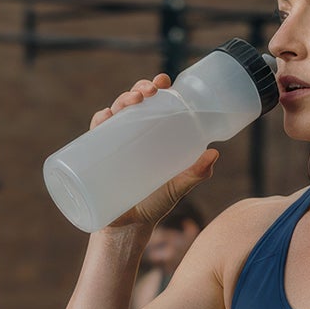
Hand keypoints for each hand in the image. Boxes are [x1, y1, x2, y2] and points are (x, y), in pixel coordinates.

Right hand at [89, 75, 220, 229]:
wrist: (128, 228)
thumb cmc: (155, 204)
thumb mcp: (178, 186)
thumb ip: (196, 173)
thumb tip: (214, 153)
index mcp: (151, 135)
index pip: (153, 104)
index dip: (156, 87)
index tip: (164, 81)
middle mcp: (131, 135)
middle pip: (133, 102)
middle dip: (139, 89)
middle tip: (150, 92)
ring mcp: (114, 144)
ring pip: (115, 112)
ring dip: (122, 100)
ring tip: (134, 101)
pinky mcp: (97, 157)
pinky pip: (95, 133)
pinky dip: (99, 121)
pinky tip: (106, 117)